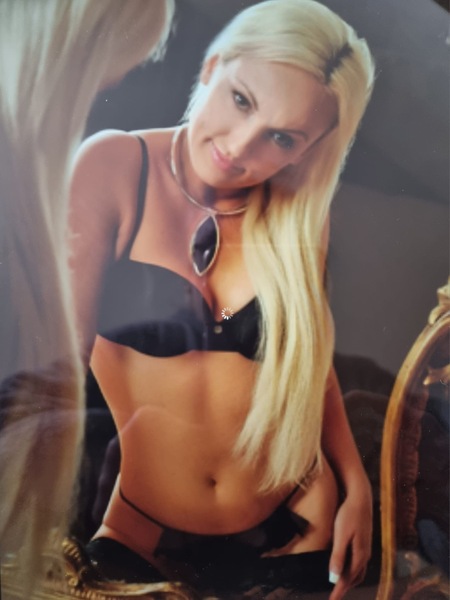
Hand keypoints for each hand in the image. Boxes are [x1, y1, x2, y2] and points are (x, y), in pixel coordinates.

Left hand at [328, 483, 372, 599]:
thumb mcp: (341, 535)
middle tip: (334, 596)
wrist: (360, 498)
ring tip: (339, 586)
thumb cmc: (349, 515)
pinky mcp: (364, 542)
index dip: (338, 591)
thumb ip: (338, 557)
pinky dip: (352, 570)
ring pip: (358, 572)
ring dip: (349, 580)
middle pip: (354, 578)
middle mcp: (365, 555)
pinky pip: (359, 563)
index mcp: (360, 555)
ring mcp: (366, 549)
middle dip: (344, 588)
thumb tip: (334, 578)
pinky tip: (345, 567)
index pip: (347, 579)